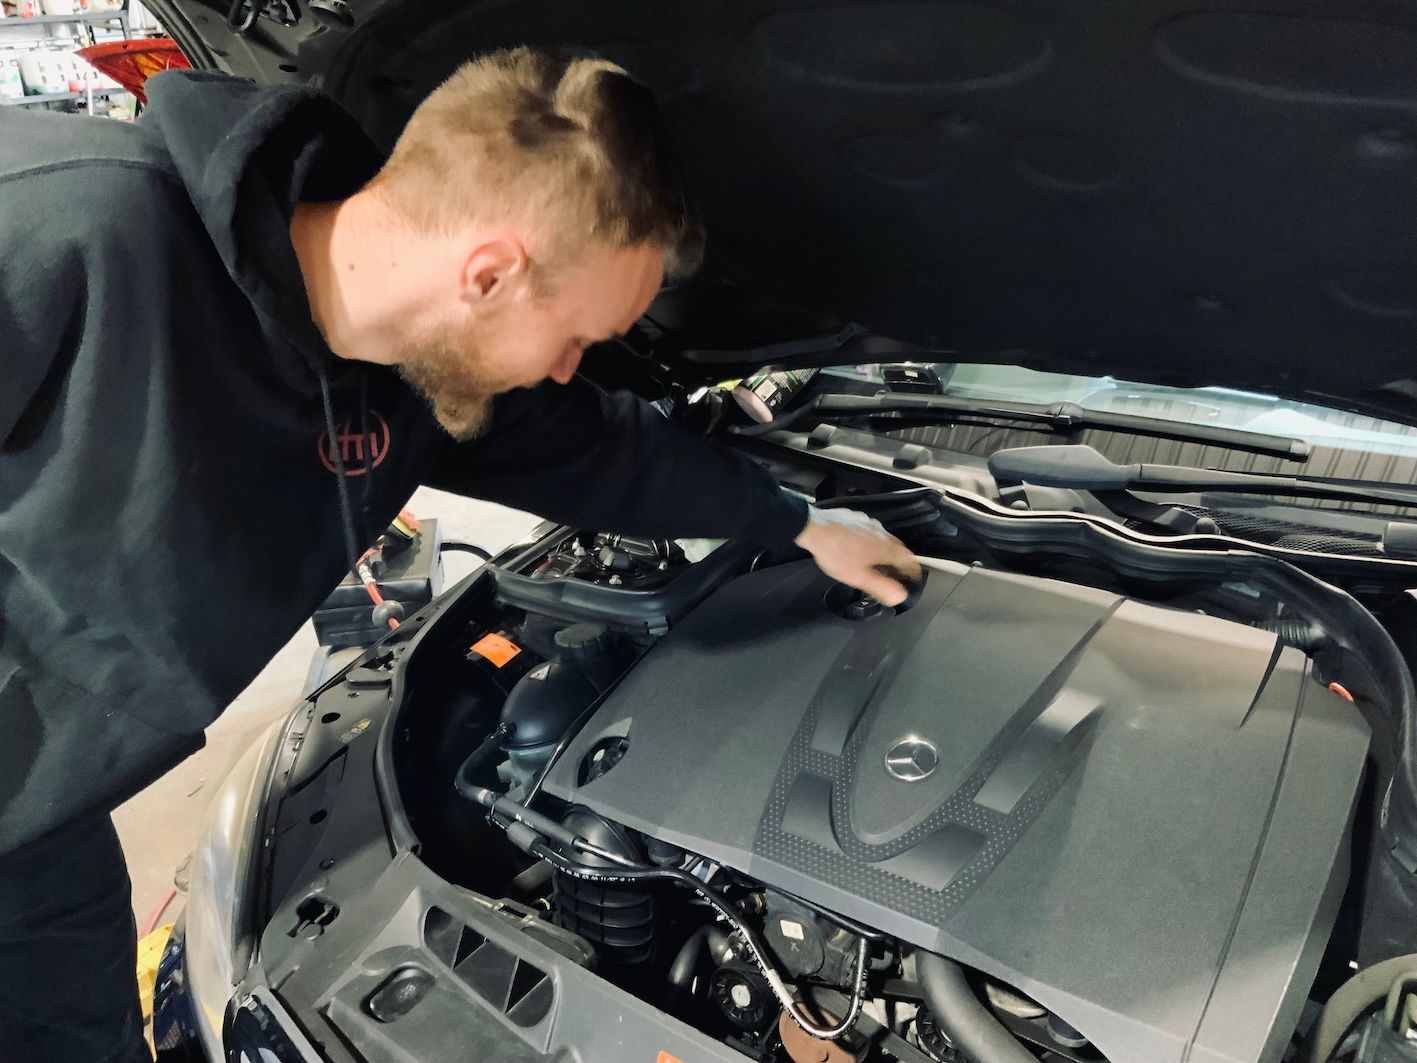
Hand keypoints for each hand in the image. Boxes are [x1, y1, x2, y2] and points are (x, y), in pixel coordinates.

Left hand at [795, 506, 921, 606]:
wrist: (814, 528)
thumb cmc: (836, 552)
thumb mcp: (859, 577)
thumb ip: (881, 587)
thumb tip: (899, 596)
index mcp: (886, 548)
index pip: (909, 560)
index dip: (913, 571)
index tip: (913, 578)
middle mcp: (881, 533)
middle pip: (898, 549)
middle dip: (899, 563)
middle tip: (896, 574)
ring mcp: (869, 524)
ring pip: (884, 540)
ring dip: (885, 552)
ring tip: (878, 564)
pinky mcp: (856, 520)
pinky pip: (870, 532)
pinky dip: (871, 543)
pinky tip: (860, 549)